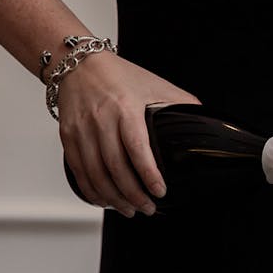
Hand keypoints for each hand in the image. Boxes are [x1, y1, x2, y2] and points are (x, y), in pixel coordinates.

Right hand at [58, 52, 199, 215]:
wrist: (77, 63)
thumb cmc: (120, 75)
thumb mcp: (156, 84)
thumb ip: (181, 103)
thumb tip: (204, 121)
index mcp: (125, 108)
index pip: (137, 147)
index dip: (149, 174)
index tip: (160, 191)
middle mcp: (101, 120)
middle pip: (115, 167)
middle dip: (133, 194)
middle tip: (148, 208)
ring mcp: (81, 129)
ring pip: (95, 173)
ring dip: (113, 197)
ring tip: (129, 209)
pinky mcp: (67, 136)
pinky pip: (78, 170)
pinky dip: (90, 190)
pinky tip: (103, 200)